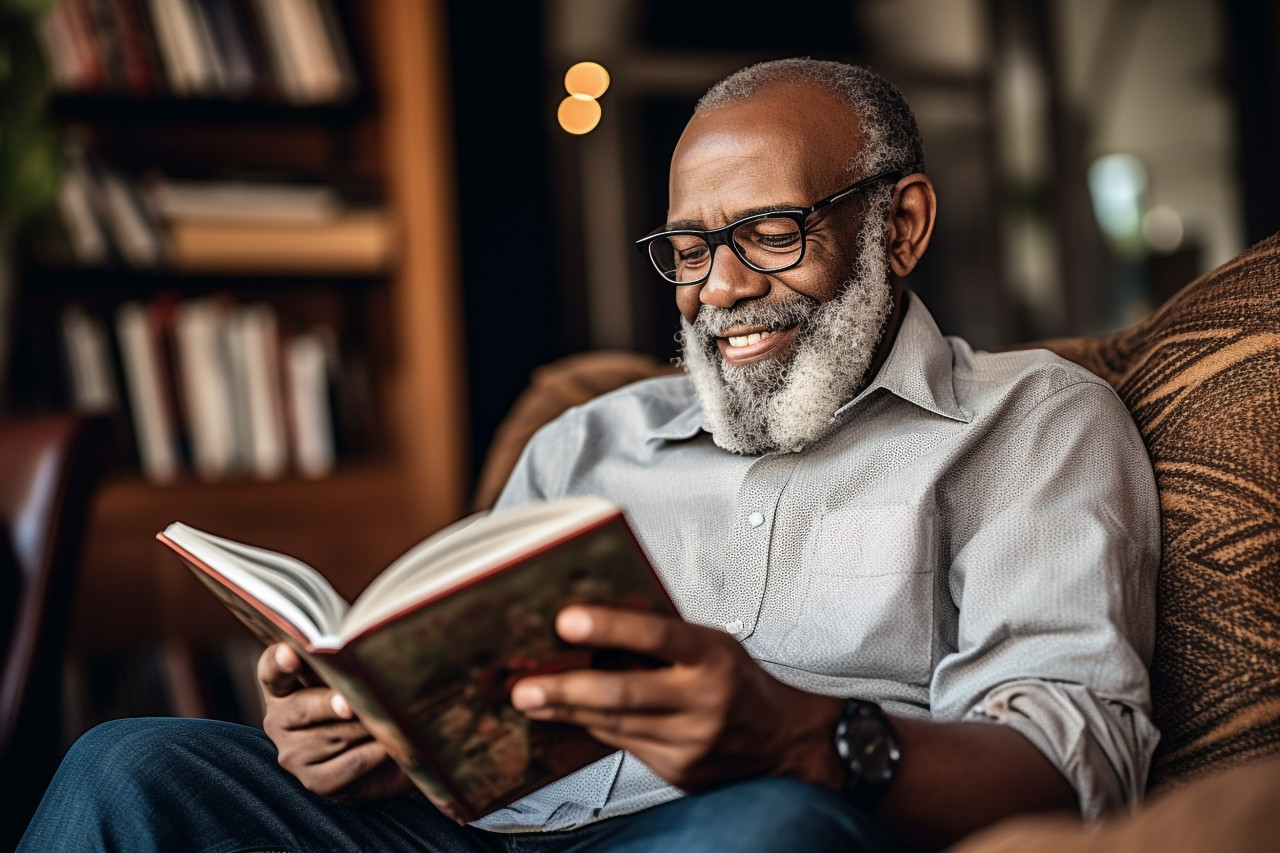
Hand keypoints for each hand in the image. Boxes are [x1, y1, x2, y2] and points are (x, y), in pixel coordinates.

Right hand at [259, 643, 413, 801]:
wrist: (383, 755)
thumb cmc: (364, 704)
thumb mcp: (352, 679)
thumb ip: (347, 666)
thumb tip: (367, 655)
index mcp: (282, 688)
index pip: (272, 671)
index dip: (280, 661)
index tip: (290, 652)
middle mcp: (279, 721)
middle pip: (303, 707)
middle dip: (331, 704)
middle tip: (351, 704)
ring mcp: (293, 755)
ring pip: (334, 736)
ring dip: (367, 727)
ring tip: (391, 717)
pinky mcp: (315, 781)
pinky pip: (351, 763)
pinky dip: (376, 752)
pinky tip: (391, 744)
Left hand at [509, 606, 844, 791]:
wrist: (782, 741)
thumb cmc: (738, 681)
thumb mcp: (710, 646)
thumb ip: (661, 640)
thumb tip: (594, 624)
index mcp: (714, 657)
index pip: (658, 636)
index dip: (611, 626)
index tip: (568, 620)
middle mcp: (704, 701)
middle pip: (626, 693)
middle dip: (568, 689)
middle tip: (526, 686)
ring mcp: (690, 741)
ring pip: (616, 724)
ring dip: (566, 711)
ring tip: (529, 700)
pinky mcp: (678, 769)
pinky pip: (624, 744)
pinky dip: (592, 727)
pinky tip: (565, 716)